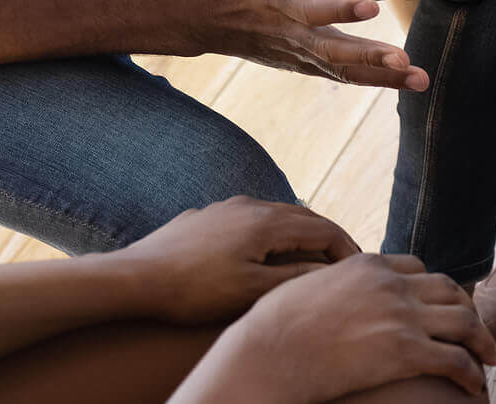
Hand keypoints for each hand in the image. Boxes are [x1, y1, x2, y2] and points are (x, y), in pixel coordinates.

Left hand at [109, 196, 359, 325]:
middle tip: (344, 261)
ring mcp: (226, 208)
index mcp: (266, 222)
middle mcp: (250, 205)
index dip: (346, 248)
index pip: (324, 229)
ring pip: (277, 216)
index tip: (359, 267)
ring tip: (310, 258)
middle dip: (328, 238)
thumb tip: (329, 271)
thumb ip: (294, 278)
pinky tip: (264, 252)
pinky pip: (252, 219)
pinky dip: (272, 234)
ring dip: (300, 234)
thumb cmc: (193, 289)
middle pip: (304, 217)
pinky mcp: (207, 217)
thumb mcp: (251, 291)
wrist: (136, 277)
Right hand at [180, 254, 495, 403]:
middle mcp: (391, 284)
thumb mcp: (307, 285)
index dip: (435, 289)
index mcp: (367, 265)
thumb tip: (332, 290)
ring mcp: (401, 315)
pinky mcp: (405, 351)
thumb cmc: (273, 327)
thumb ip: (333, 282)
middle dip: (469, 311)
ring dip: (482, 341)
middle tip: (477, 332)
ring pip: (464, 321)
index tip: (443, 306)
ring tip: (488, 359)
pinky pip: (455, 359)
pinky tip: (474, 384)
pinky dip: (471, 372)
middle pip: (449, 290)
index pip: (417, 268)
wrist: (267, 353)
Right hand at [195, 0, 428, 90]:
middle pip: (334, 52)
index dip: (341, 9)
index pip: (314, 9)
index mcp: (282, 0)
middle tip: (403, 60)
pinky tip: (404, 82)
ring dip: (382, 77)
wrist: (202, 15)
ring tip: (419, 79)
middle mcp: (293, 33)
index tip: (372, 6)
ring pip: (343, 70)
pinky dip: (372, 80)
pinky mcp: (304, 64)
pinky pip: (341, 75)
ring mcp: (299, 54)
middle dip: (370, 57)